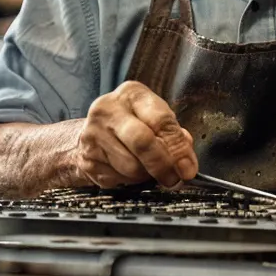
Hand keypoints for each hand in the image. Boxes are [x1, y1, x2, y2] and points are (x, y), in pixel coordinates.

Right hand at [76, 81, 198, 188]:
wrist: (91, 133)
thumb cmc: (131, 124)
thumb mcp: (155, 119)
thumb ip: (174, 136)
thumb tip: (186, 161)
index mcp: (132, 94)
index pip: (161, 120)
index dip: (178, 148)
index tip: (188, 168)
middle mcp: (108, 110)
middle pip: (142, 142)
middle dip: (163, 165)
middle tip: (174, 179)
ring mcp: (93, 134)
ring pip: (131, 167)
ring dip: (146, 175)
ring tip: (147, 169)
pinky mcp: (87, 159)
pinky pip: (118, 179)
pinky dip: (130, 181)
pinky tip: (128, 171)